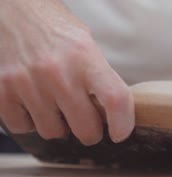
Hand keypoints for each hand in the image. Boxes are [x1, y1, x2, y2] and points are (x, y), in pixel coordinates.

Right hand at [0, 0, 133, 144]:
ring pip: (53, 132)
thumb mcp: (85, 44)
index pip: (115, 99)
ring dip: (58, 125)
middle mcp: (57, 72)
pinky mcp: (2, 91)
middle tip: (86, 121)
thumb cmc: (52, 28)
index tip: (120, 133)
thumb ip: (98, 77)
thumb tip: (113, 113)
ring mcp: (27, 83)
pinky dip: (29, 121)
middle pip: (85, 128)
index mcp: (85, 57)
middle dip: (90, 131)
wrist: (10, 9)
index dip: (123, 123)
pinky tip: (32, 102)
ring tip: (55, 104)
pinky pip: (23, 127)